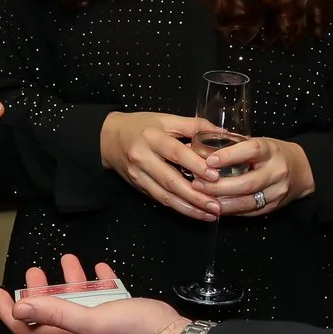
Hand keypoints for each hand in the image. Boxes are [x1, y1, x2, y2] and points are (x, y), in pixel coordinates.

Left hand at [0, 255, 185, 333]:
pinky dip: (98, 282)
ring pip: (77, 303)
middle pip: (49, 314)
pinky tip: (99, 270)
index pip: (27, 328)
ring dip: (68, 282)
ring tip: (67, 262)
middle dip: (37, 292)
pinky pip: (103, 298)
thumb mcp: (92, 321)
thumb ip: (57, 314)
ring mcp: (101, 326)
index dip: (7, 311)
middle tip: (32, 272)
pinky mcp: (120, 317)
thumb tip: (21, 309)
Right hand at [99, 112, 223, 220]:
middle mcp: (143, 158)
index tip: (215, 176)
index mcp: (152, 137)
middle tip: (217, 205)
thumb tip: (223, 133)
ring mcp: (139, 175)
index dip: (195, 165)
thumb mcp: (166, 119)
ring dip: (189, 208)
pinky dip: (179, 208)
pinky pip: (160, 200)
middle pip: (170, 180)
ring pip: (165, 195)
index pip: (175, 153)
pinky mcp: (139, 187)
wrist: (109, 138)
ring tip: (210, 214)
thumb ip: (194, 126)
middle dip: (195, 195)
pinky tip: (195, 212)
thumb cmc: (142, 126)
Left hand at [198, 137, 313, 217]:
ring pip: (247, 201)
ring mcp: (277, 191)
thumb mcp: (260, 142)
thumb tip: (201, 146)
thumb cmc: (273, 154)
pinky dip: (231, 210)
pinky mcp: (274, 206)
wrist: (302, 170)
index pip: (251, 151)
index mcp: (271, 151)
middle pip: (247, 182)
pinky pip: (250, 211)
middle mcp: (276, 171)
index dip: (229, 156)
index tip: (209, 161)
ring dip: (222, 202)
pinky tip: (216, 207)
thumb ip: (235, 146)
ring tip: (203, 199)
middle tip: (197, 184)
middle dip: (219, 186)